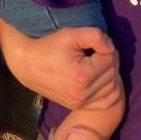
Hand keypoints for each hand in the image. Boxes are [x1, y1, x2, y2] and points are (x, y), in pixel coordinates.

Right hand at [1, 23, 121, 110]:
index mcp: (83, 76)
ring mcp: (80, 103)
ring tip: (99, 61)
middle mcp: (83, 93)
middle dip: (110, 58)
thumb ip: (95, 36)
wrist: (27, 64)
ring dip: (111, 73)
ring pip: (112, 88)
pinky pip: (106, 102)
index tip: (95, 41)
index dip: (107, 46)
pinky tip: (101, 78)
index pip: (110, 59)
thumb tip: (111, 47)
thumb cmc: (48, 46)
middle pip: (112, 74)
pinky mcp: (78, 106)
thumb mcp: (71, 34)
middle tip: (99, 49)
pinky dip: (109, 89)